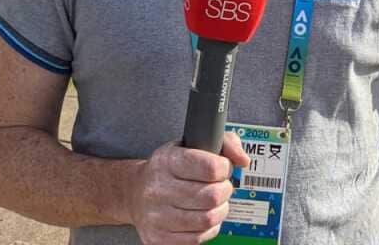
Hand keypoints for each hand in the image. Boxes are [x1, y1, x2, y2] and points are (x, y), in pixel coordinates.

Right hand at [128, 134, 250, 243]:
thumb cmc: (171, 167)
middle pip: (212, 196)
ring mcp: (156, 216)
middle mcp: (158, 188)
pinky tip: (203, 215)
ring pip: (208, 219)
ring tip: (214, 202)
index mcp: (167, 161)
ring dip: (220, 210)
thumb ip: (224, 143)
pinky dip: (208, 228)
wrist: (135, 193)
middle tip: (221, 186)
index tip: (222, 167)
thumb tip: (243, 160)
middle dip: (225, 190)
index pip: (210, 167)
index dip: (225, 168)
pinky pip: (198, 238)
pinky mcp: (158, 238)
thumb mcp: (192, 144)